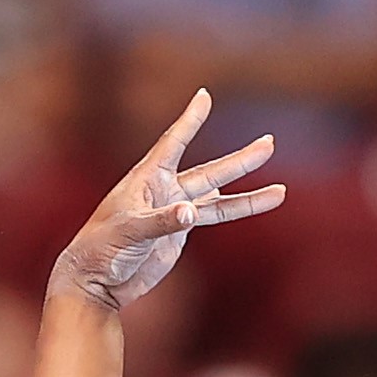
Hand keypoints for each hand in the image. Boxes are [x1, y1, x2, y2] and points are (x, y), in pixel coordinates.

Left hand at [48, 89, 284, 310]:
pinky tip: (263, 202)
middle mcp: (163, 190)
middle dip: (239, 161)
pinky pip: (214, 216)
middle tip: (269, 143)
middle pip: (208, 171)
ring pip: (218, 196)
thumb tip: (191, 213)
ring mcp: (174, 210)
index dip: (189, 121)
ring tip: (281, 191)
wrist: (95, 281)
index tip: (204, 95)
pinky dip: (239, 210)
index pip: (172, 143)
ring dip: (247, 192)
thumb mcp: (129, 232)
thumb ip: (161, 222)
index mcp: (146, 180)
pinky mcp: (179, 231)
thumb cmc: (100, 249)